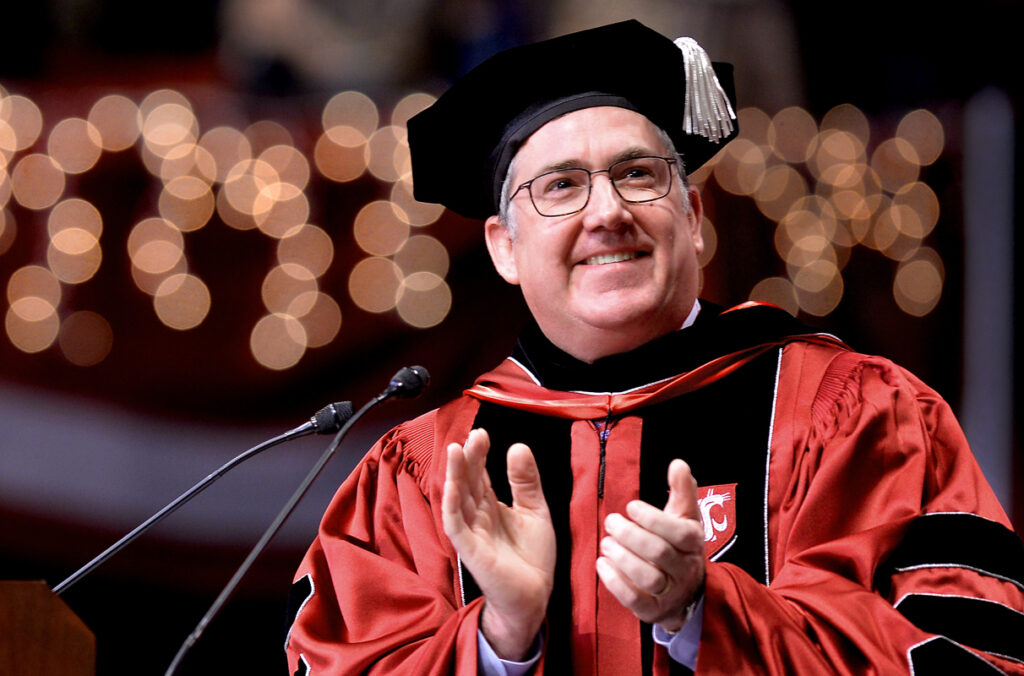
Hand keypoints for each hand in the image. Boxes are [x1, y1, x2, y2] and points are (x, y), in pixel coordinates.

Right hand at [442, 429, 555, 659]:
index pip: (479, 475)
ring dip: (454, 475)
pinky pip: (455, 525)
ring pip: (457, 498)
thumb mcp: (535, 511)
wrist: (534, 597)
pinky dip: (451, 505)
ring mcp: (471, 533)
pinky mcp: (470, 551)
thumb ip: (526, 482)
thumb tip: (517, 446)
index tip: (482, 433)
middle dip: (468, 458)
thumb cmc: (531, 558)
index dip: (478, 454)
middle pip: (467, 482)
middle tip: (473, 436)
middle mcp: (476, 516)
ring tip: (456, 450)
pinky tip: (452, 486)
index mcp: (490, 506)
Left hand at [596, 459, 704, 631]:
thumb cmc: (679, 546)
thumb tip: (678, 463)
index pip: (679, 532)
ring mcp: (671, 593)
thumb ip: (682, 490)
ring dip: (622, 558)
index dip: (653, 519)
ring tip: (606, 542)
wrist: (687, 593)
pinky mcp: (653, 611)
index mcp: (694, 542)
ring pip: (648, 578)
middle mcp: (686, 569)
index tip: (631, 507)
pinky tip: (602, 564)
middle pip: (659, 553)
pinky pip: (634, 600)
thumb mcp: (685, 517)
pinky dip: (615, 582)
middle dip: (631, 535)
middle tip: (611, 522)